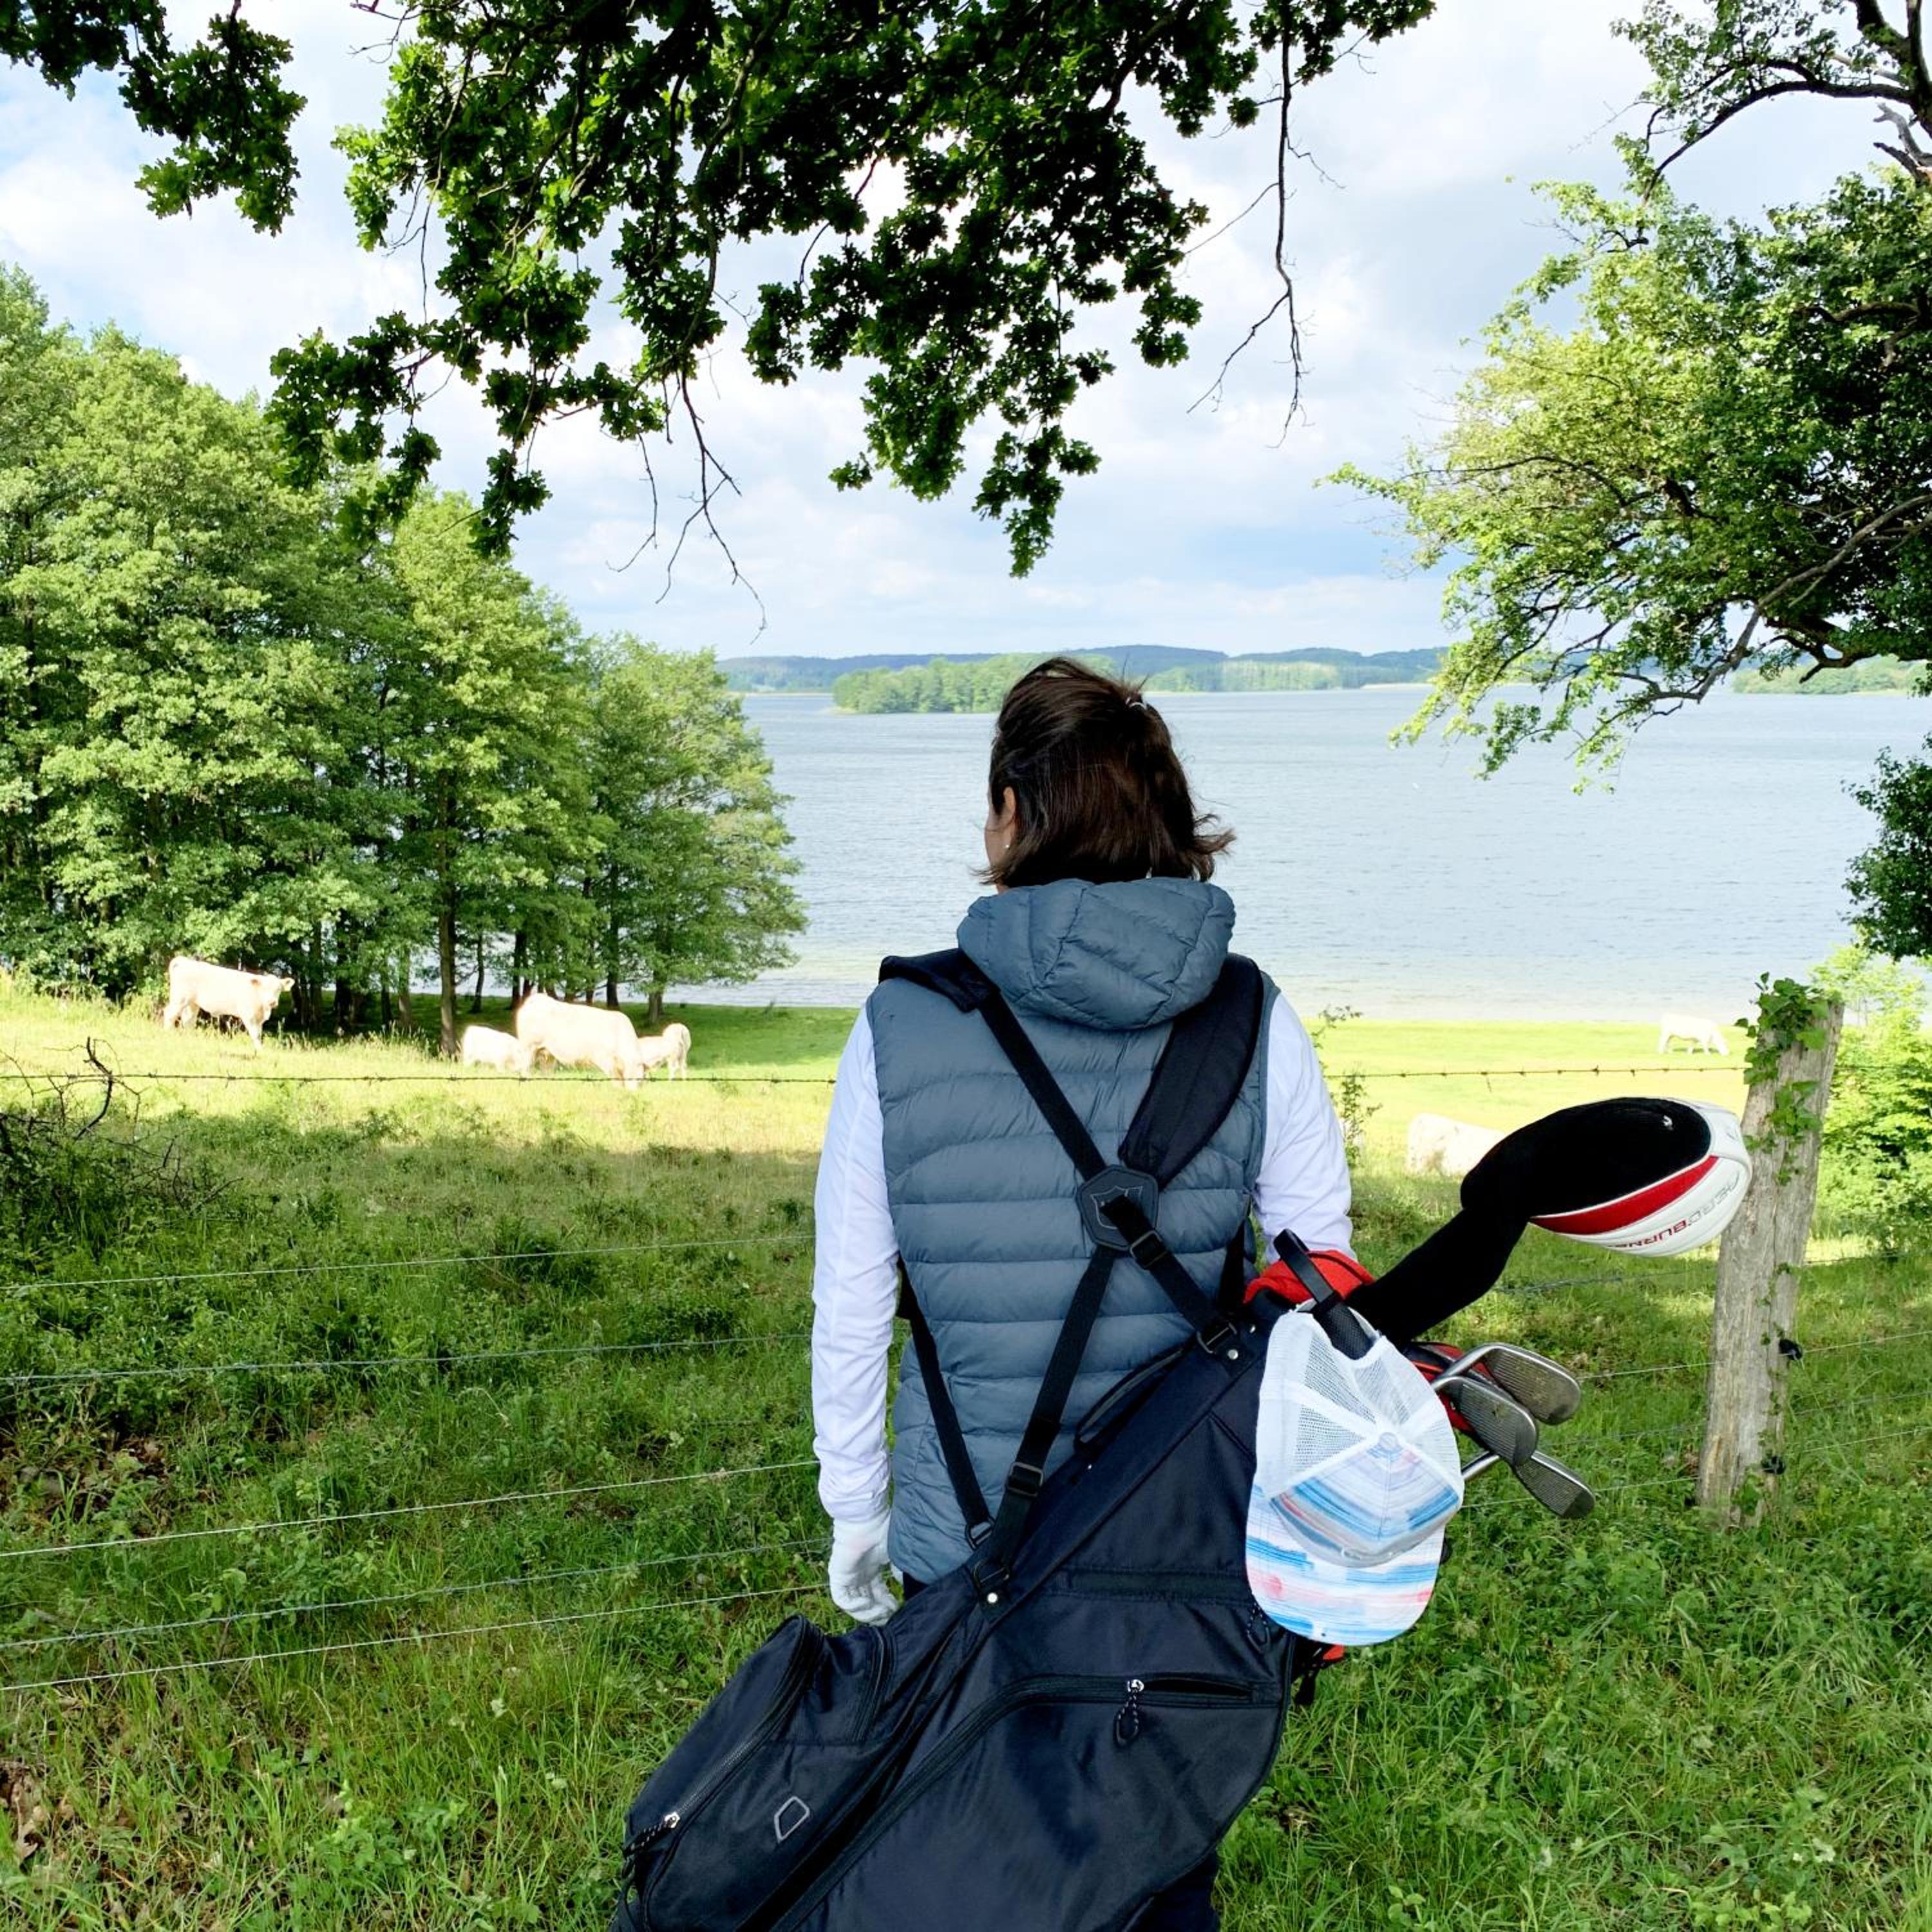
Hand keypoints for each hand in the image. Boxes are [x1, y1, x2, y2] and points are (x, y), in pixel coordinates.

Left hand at [827, 1509, 895, 1625]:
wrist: (867, 1520)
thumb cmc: (882, 1531)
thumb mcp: (896, 1555)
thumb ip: (899, 1571)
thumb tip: (906, 1586)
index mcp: (870, 1568)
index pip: (876, 1593)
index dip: (886, 1604)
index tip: (896, 1609)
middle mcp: (858, 1574)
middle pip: (866, 1601)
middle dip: (878, 1612)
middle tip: (890, 1617)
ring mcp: (847, 1576)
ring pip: (853, 1605)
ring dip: (868, 1612)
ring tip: (881, 1612)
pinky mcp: (837, 1575)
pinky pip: (842, 1599)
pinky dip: (855, 1606)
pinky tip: (868, 1602)